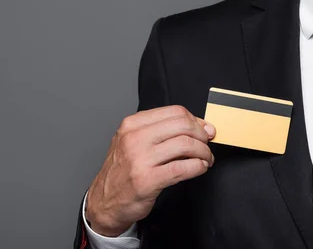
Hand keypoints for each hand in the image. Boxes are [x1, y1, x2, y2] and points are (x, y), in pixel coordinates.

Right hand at [85, 105, 215, 236]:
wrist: (104, 203)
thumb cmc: (123, 172)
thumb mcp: (134, 142)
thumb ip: (162, 131)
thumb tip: (199, 125)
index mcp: (132, 125)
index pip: (175, 112)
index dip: (196, 120)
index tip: (204, 129)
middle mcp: (134, 138)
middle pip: (183, 125)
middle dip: (202, 135)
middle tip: (207, 144)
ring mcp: (140, 159)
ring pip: (186, 144)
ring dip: (203, 152)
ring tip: (205, 159)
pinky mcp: (147, 180)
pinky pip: (183, 168)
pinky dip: (198, 166)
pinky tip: (200, 168)